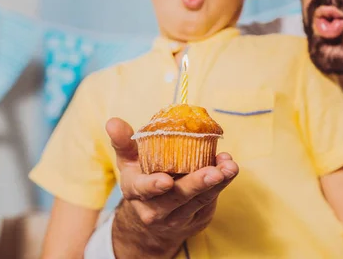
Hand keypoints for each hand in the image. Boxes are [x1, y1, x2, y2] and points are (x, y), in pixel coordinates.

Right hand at [106, 117, 238, 258]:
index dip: (153, 186)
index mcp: (136, 191)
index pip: (143, 189)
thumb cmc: (142, 178)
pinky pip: (210, 202)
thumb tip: (113, 122)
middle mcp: (155, 209)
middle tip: (214, 172)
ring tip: (230, 167)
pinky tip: (229, 169)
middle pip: (178, 196)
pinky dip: (222, 185)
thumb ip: (123, 141)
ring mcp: (176, 218)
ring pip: (198, 200)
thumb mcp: (128, 160)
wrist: (153, 218)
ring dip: (217, 183)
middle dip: (197, 184)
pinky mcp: (196, 220)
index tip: (166, 181)